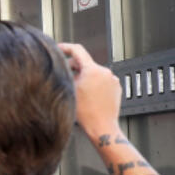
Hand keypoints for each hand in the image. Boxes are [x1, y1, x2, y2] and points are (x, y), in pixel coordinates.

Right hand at [59, 42, 156, 174]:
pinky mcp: (116, 87)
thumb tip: (59, 64)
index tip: (59, 48)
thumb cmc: (85, 113)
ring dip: (84, 76)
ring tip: (76, 89)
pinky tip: (87, 95)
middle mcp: (105, 72)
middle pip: (86, 62)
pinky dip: (93, 83)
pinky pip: (102, 80)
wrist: (102, 127)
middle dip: (74, 67)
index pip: (77, 50)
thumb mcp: (68, 90)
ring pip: (93, 72)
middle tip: (63, 74)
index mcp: (93, 70)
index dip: (65, 48)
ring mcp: (113, 80)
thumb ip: (65, 73)